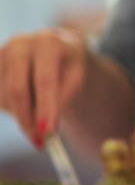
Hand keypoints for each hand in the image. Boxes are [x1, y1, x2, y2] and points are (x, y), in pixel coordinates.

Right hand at [0, 28, 90, 143]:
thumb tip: (43, 129)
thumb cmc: (67, 65)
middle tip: (38, 141)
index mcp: (49, 43)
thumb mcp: (76, 78)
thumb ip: (62, 99)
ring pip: (4, 96)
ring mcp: (1, 51)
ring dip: (20, 113)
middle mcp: (21, 44)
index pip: (45, 81)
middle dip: (27, 119)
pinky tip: (23, 100)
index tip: (47, 133)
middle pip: (18, 90)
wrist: (51, 45)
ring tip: (37, 108)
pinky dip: (8, 106)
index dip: (45, 109)